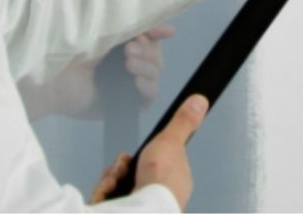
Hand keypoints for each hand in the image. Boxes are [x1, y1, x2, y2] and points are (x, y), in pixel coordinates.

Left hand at [22, 25, 174, 120]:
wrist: (55, 79)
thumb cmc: (78, 51)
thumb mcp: (112, 33)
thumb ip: (141, 29)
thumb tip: (173, 32)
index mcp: (125, 46)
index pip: (153, 41)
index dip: (154, 37)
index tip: (145, 36)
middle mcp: (128, 65)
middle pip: (157, 58)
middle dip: (147, 52)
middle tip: (128, 50)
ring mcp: (127, 86)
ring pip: (155, 75)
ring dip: (146, 67)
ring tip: (127, 64)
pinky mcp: (123, 105)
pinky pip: (148, 98)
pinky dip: (148, 88)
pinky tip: (136, 82)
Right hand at [88, 94, 207, 205]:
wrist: (144, 213)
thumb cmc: (161, 180)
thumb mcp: (171, 140)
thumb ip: (182, 122)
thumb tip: (200, 100)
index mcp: (173, 182)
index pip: (150, 165)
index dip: (134, 159)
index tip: (129, 157)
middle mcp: (157, 199)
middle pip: (128, 177)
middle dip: (117, 171)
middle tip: (121, 169)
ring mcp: (141, 210)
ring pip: (114, 190)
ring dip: (108, 182)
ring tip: (113, 183)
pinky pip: (106, 202)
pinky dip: (102, 196)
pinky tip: (107, 196)